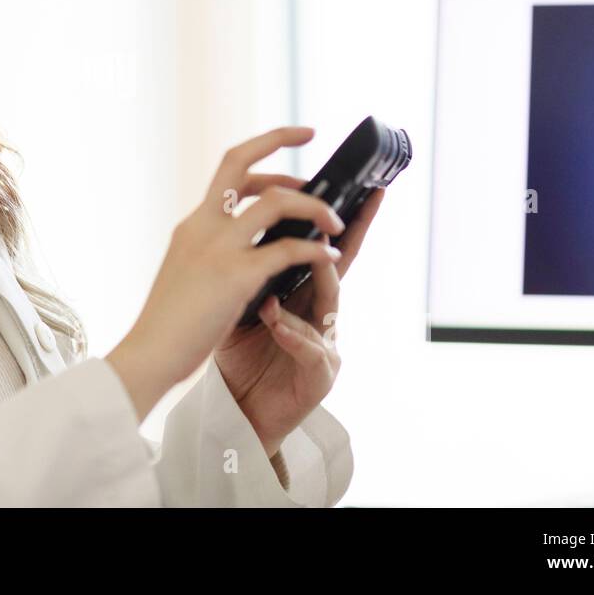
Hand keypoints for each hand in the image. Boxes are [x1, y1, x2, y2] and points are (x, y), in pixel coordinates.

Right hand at [106, 127, 343, 420]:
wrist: (150, 355)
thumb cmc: (168, 325)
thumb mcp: (184, 272)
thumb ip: (207, 252)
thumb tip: (234, 248)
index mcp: (193, 225)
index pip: (226, 171)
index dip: (258, 150)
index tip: (287, 143)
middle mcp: (203, 226)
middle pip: (239, 163)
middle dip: (277, 139)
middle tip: (311, 137)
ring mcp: (218, 248)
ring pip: (274, 202)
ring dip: (312, 204)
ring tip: (335, 219)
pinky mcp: (235, 276)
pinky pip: (287, 250)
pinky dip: (314, 249)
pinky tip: (329, 255)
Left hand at [213, 183, 383, 456]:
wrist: (237, 411)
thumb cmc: (239, 355)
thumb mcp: (239, 303)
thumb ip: (248, 268)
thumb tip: (239, 221)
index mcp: (297, 291)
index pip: (317, 246)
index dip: (334, 215)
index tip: (356, 183)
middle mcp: (317, 312)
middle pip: (338, 265)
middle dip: (350, 233)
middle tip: (355, 202)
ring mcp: (324, 342)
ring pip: (328, 301)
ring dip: (313, 279)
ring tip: (308, 259)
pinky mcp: (319, 375)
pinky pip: (310, 347)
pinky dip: (292, 333)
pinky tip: (275, 322)